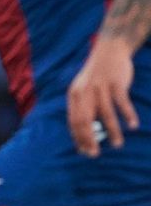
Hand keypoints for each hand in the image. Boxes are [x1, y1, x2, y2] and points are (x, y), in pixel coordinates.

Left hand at [66, 37, 139, 156]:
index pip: (73, 121)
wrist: (109, 50)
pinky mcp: (115, 83)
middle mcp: (84, 92)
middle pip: (84, 120)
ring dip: (111, 131)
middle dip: (89, 139)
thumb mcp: (84, 89)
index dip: (78, 137)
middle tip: (95, 154)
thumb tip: (86, 132)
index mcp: (74, 95)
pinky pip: (122, 103)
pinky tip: (132, 126)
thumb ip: (84, 107)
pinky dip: (127, 115)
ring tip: (117, 144)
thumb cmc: (97, 75)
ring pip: (105, 114)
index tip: (84, 151)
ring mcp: (100, 87)